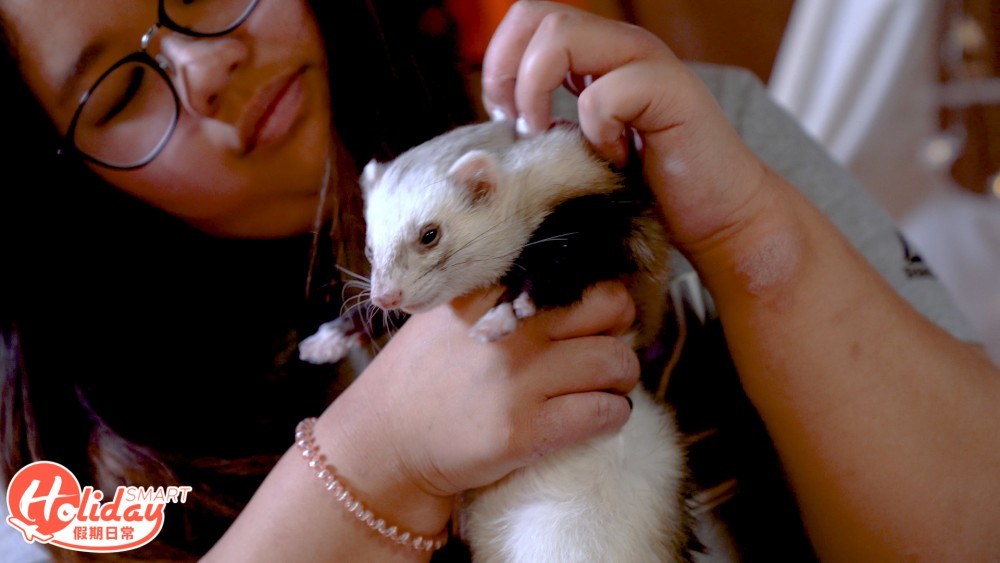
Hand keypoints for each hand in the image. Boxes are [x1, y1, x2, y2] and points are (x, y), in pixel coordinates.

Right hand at [321, 281, 638, 498]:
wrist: (385, 442)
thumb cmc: (423, 376)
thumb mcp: (452, 314)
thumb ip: (503, 295)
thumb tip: (574, 290)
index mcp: (493, 292)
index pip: (578, 274)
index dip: (596, 299)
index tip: (592, 320)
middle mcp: (510, 329)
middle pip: (613, 307)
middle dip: (620, 331)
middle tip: (604, 353)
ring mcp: (518, 380)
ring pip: (618, 363)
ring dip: (620, 380)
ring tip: (600, 390)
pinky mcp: (525, 430)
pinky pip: (605, 413)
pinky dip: (612, 416)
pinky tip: (595, 418)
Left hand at [482, 1, 777, 255]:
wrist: (719, 217)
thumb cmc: (650, 189)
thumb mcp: (582, 149)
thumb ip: (549, 123)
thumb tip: (499, 122)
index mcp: (597, 56)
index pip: (527, 20)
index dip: (500, 62)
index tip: (506, 116)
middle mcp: (621, 48)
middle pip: (536, 14)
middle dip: (509, 72)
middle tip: (522, 124)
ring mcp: (648, 64)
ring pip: (562, 36)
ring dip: (539, 92)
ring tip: (554, 136)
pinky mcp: (671, 92)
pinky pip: (604, 93)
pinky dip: (596, 130)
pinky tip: (613, 158)